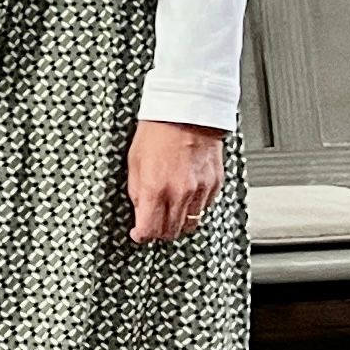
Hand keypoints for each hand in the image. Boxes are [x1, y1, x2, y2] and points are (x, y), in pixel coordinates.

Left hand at [126, 119, 226, 243]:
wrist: (187, 114)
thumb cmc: (158, 132)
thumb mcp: (134, 162)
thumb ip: (136, 191)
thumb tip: (139, 210)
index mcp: (156, 188)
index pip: (149, 229)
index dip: (141, 236)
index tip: (138, 234)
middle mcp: (181, 193)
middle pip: (171, 232)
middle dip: (159, 232)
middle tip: (152, 224)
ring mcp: (200, 190)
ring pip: (191, 224)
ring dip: (179, 223)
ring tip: (170, 212)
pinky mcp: (215, 184)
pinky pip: (204, 208)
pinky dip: (194, 208)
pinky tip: (185, 197)